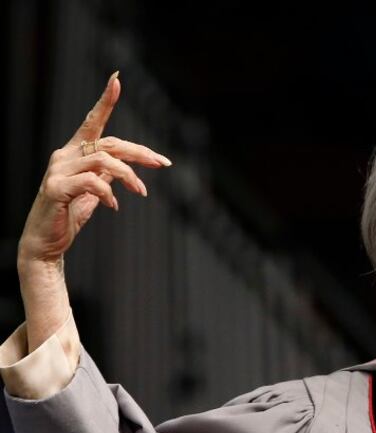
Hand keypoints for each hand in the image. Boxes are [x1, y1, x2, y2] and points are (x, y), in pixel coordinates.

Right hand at [18, 71, 170, 266]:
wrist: (45, 242)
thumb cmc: (68, 215)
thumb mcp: (93, 193)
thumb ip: (105, 176)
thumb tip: (122, 168)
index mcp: (74, 152)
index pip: (93, 122)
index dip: (105, 101)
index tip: (117, 80)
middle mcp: (64, 155)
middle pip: (109, 143)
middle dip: (140, 152)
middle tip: (163, 164)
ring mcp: (58, 171)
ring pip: (103, 161)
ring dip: (129, 176)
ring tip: (141, 192)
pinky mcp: (55, 189)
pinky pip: (90, 183)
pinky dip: (107, 192)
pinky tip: (114, 205)